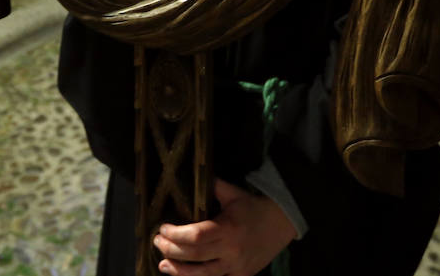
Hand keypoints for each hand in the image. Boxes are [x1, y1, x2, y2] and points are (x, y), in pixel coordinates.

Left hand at [154, 179, 297, 275]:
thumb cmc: (254, 207)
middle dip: (171, 250)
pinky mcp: (241, 275)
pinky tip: (185, 275)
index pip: (196, 236)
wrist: (282, 223)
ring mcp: (237, 266)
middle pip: (195, 256)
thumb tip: (189, 174)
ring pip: (203, 275)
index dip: (176, 235)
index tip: (163, 229)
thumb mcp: (233, 193)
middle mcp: (231, 250)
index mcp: (228, 228)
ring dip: (179, 272)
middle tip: (157, 243)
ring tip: (163, 265)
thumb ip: (211, 186)